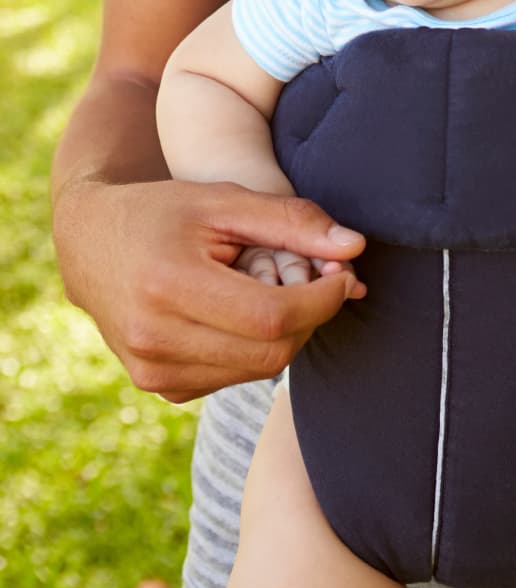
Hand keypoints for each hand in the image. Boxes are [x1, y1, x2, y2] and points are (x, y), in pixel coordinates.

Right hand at [53, 177, 366, 402]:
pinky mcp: (160, 386)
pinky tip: (247, 312)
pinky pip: (232, 378)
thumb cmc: (162, 210)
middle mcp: (155, 341)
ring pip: (257, 370)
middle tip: (323, 282)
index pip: (272, 317)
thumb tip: (355, 247)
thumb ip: (291, 222)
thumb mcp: (224, 200)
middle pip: (271, 352)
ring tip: (281, 289)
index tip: (344, 273)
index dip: (322, 299)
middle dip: (311, 318)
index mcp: (169, 287)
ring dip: (287, 335)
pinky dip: (255, 349)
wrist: (88, 241)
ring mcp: (154, 371)